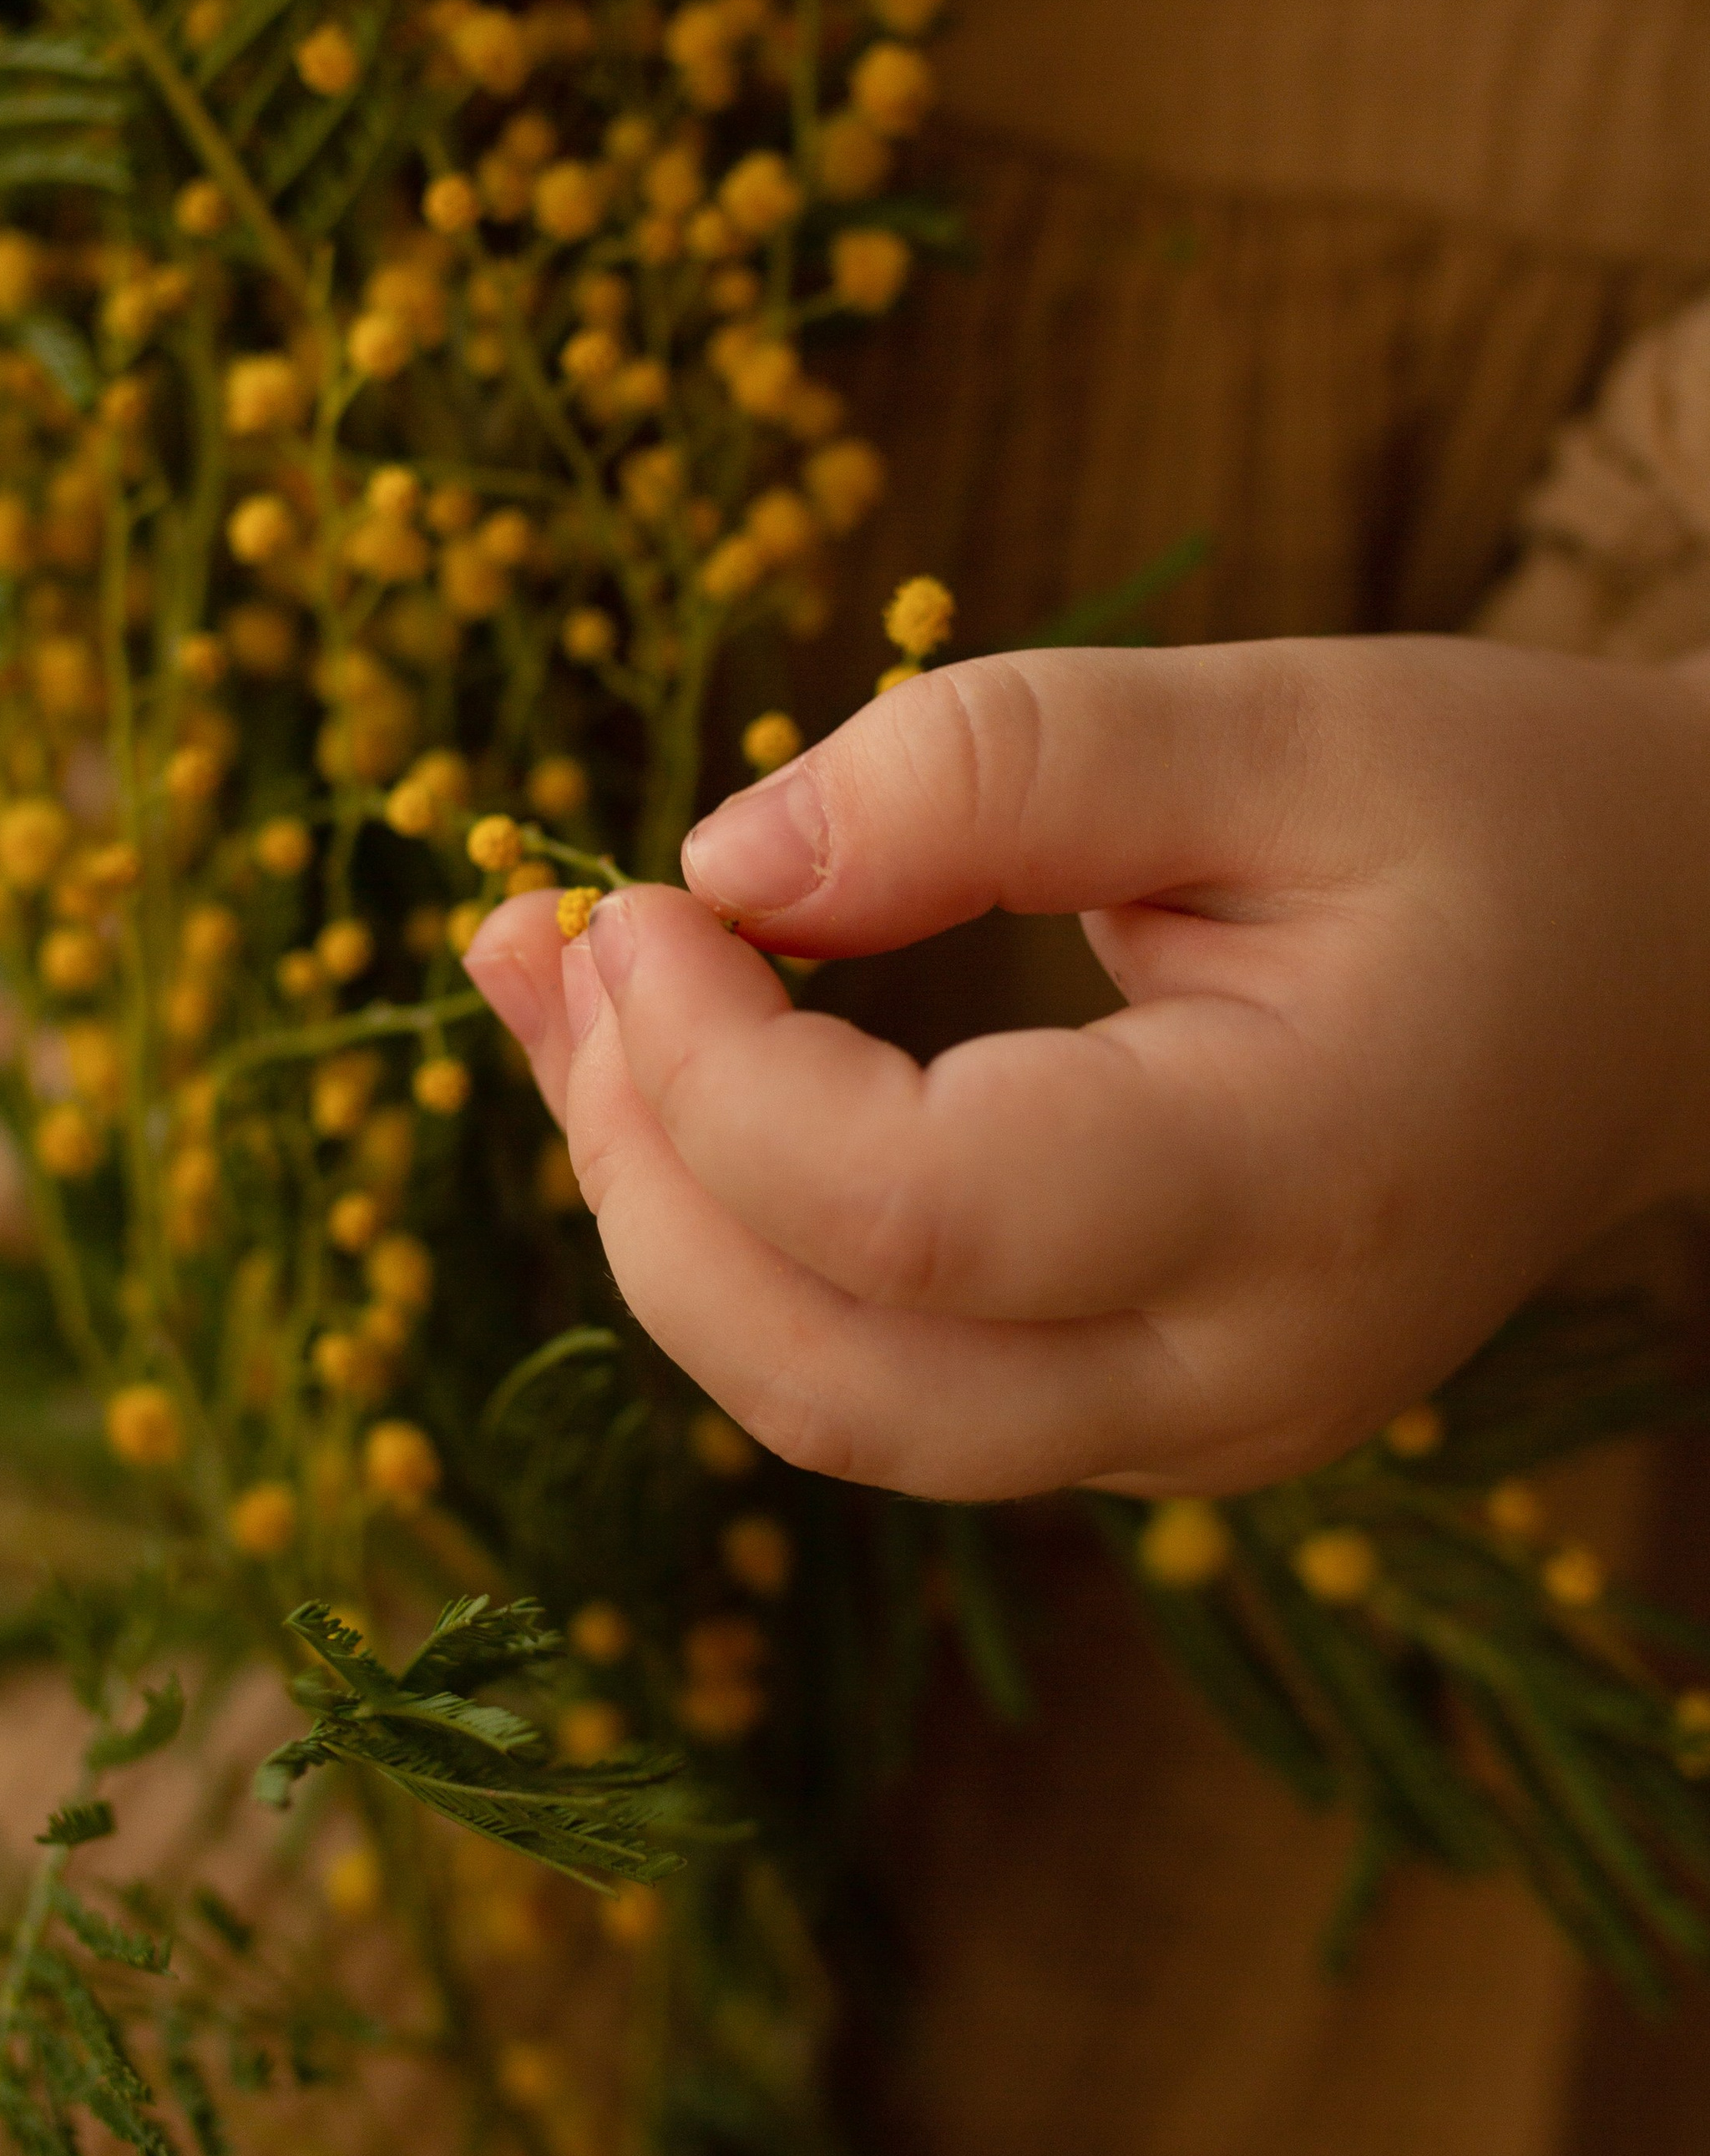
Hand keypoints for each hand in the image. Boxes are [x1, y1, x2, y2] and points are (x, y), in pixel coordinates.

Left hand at [465, 638, 1709, 1500]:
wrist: (1666, 977)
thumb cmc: (1491, 820)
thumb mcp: (1275, 721)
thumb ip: (996, 765)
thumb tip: (722, 861)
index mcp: (1308, 1186)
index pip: (928, 1219)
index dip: (720, 1077)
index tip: (630, 899)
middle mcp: (1245, 1373)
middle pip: (836, 1380)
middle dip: (640, 1171)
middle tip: (556, 949)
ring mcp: (1192, 1433)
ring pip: (833, 1406)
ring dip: (659, 1213)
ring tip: (562, 994)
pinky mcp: (1137, 1420)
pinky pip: (883, 1375)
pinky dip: (744, 1238)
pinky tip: (672, 1077)